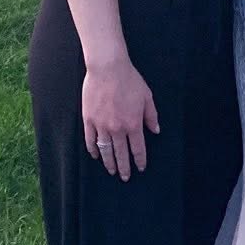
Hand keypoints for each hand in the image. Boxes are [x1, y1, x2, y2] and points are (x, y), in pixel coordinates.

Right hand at [82, 57, 159, 180]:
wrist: (108, 68)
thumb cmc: (130, 80)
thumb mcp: (147, 97)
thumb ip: (151, 116)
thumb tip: (156, 131)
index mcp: (133, 124)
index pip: (138, 148)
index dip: (139, 160)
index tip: (140, 168)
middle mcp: (117, 128)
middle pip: (121, 154)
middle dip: (124, 167)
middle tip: (125, 177)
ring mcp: (101, 125)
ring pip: (105, 150)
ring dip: (109, 162)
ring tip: (112, 171)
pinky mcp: (89, 119)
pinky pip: (90, 139)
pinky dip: (93, 150)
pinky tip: (96, 156)